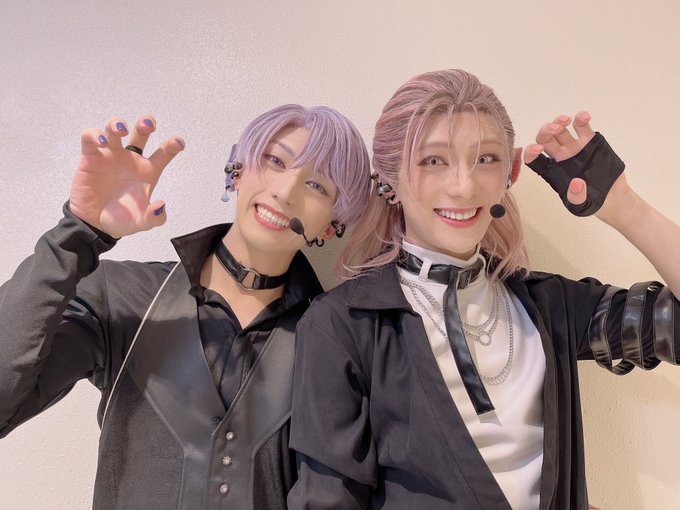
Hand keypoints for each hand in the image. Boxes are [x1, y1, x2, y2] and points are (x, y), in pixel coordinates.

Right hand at [69, 115, 184, 237]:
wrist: (94, 225)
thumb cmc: (121, 220)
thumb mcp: (141, 222)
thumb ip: (154, 217)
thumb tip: (161, 205)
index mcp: (147, 171)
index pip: (164, 153)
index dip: (172, 145)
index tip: (178, 142)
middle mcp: (131, 159)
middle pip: (140, 133)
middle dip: (145, 123)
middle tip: (149, 124)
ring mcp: (111, 156)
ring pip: (114, 129)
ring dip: (117, 124)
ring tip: (121, 129)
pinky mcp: (90, 157)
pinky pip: (90, 138)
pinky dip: (94, 135)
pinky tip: (100, 142)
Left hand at [524, 112, 595, 206]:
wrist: (612, 197)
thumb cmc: (591, 202)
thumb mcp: (582, 206)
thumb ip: (577, 197)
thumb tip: (577, 184)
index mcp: (551, 172)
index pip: (534, 160)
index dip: (531, 152)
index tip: (537, 149)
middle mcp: (560, 157)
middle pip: (545, 140)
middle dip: (545, 131)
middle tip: (555, 129)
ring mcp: (574, 147)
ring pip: (561, 130)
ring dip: (559, 121)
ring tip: (566, 120)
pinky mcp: (590, 141)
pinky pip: (582, 127)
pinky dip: (581, 119)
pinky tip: (584, 117)